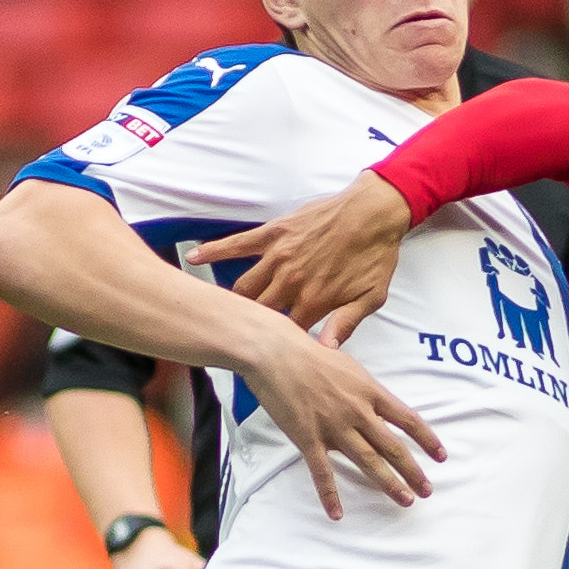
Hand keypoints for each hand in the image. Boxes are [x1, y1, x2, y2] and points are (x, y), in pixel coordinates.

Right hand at [191, 173, 412, 349]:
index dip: (275, 347)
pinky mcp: (272, 234)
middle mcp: (290, 283)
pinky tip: (193, 258)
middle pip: (257, 315)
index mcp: (313, 302)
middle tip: (231, 337)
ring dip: (231, 302)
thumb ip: (345, 325)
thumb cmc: (375, 257)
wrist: (373, 213)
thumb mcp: (370, 299)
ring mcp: (278, 257)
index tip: (265, 356)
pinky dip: (213, 251)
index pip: (285, 335)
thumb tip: (326, 352)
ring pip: (243, 288)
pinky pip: (237, 244)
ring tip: (217, 313)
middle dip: (246, 329)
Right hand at [235, 301, 443, 518]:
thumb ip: (365, 388)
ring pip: (368, 461)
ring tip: (405, 501)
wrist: (275, 351)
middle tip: (427, 490)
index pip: (408, 419)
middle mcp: (358, 411)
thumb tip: (378, 403)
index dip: (427, 439)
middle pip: (393, 447)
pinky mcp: (308, 438)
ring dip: (389, 484)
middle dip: (413, 471)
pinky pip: (322, 472)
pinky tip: (337, 514)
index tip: (441, 456)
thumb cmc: (309, 353)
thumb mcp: (349, 365)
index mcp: (370, 391)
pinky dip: (330, 495)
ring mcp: (334, 427)